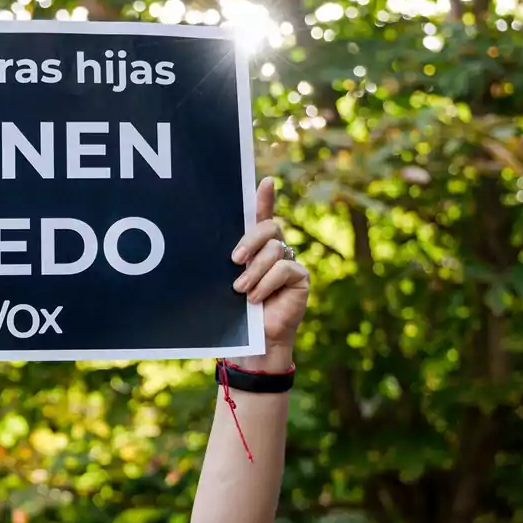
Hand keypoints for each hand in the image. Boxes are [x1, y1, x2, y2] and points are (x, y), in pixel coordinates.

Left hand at [228, 179, 310, 370]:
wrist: (253, 342)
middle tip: (235, 260)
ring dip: (254, 271)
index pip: (261, 215)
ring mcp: (289, 262)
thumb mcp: (227, 280)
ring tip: (241, 290)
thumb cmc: (235, 311)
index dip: (265, 197)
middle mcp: (275, 249)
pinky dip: (266, 283)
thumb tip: (223, 250)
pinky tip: (256, 298)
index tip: (265, 181)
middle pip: (269, 227)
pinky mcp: (300, 277)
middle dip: (250, 240)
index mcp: (255, 246)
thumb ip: (232, 261)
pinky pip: (284, 268)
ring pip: (275, 249)